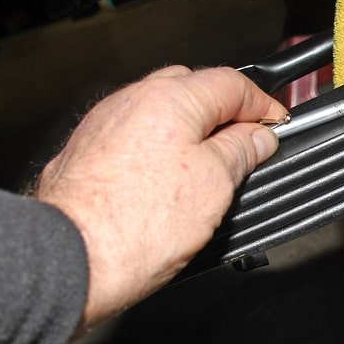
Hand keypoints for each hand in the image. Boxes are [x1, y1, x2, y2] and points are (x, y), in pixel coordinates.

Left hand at [35, 65, 286, 331]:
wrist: (68, 261)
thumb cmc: (134, 228)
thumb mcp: (214, 187)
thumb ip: (241, 151)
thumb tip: (258, 137)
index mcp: (169, 98)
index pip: (231, 83)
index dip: (262, 105)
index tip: (276, 125)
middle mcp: (131, 102)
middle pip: (192, 91)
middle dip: (223, 114)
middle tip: (246, 148)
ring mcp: (104, 127)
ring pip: (160, 117)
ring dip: (188, 135)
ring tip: (207, 175)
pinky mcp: (85, 155)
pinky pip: (133, 141)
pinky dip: (157, 154)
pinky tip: (165, 188)